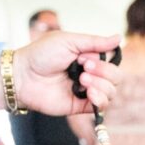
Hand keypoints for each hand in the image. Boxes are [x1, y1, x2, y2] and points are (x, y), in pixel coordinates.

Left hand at [0, 31, 121, 115]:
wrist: (25, 77)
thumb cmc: (41, 55)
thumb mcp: (69, 41)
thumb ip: (95, 42)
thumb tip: (118, 38)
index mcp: (89, 57)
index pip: (112, 61)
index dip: (104, 60)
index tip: (84, 57)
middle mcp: (91, 74)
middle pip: (116, 77)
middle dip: (104, 72)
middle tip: (83, 68)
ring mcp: (88, 91)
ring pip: (111, 92)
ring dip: (101, 85)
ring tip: (82, 80)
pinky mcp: (83, 106)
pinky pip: (102, 106)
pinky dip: (100, 99)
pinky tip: (89, 93)